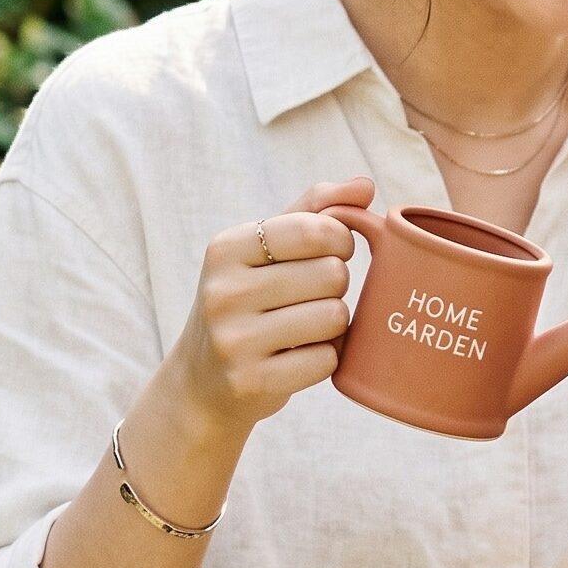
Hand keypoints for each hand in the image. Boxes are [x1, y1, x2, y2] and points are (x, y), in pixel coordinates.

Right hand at [172, 176, 370, 431]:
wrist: (203, 383)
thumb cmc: (248, 302)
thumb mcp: (265, 249)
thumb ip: (315, 209)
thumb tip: (365, 185)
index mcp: (227, 248)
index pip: (318, 229)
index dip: (340, 242)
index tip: (329, 253)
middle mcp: (223, 291)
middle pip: (333, 275)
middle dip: (335, 287)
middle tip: (309, 298)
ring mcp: (233, 340)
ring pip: (335, 317)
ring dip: (333, 325)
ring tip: (303, 328)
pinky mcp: (251, 382)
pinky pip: (327, 360)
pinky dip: (325, 359)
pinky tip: (298, 357)